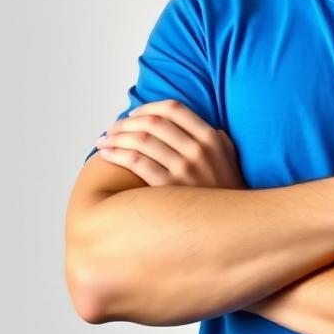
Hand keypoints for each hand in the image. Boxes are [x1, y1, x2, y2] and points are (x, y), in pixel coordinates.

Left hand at [93, 99, 245, 189]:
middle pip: (153, 122)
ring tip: (103, 141)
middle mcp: (197, 150)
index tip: (134, 114)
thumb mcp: (228, 157)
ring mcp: (183, 169)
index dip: (148, 108)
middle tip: (111, 129)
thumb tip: (196, 124)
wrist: (230, 225)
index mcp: (210, 138)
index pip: (173, 109)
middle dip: (126, 122)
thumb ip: (215, 138)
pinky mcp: (168, 188)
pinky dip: (117, 154)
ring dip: (116, 137)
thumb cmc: (225, 190)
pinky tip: (107, 155)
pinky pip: (136, 162)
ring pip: (141, 141)